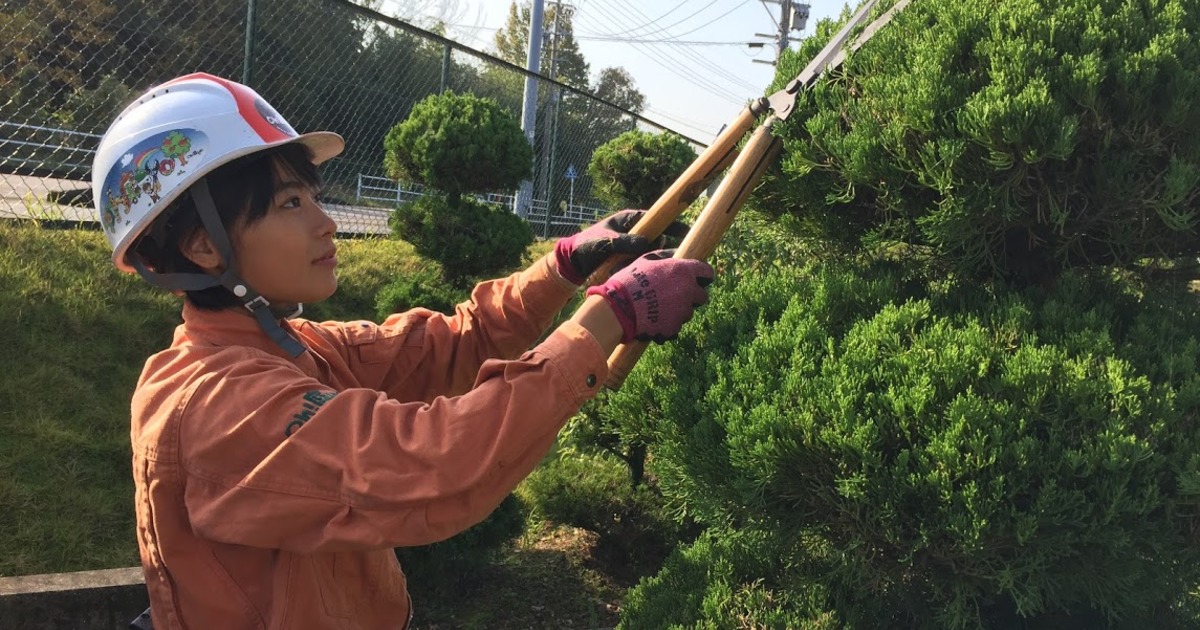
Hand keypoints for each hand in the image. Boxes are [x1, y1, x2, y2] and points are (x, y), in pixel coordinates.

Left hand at [553, 209, 687, 284]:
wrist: (573, 262)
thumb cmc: (587, 245)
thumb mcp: (604, 241)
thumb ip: (624, 241)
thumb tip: (647, 242)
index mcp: (629, 219)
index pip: (655, 219)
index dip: (672, 224)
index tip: (686, 231)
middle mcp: (633, 232)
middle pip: (657, 236)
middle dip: (664, 246)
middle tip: (675, 255)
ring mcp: (632, 246)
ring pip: (651, 252)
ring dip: (653, 259)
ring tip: (657, 267)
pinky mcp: (629, 260)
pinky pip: (643, 263)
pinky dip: (645, 267)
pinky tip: (650, 275)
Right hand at [585, 250, 712, 343]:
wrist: (616, 308)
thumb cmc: (629, 281)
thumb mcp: (645, 260)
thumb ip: (664, 256)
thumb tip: (675, 252)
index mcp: (683, 271)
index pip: (707, 272)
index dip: (703, 276)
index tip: (700, 279)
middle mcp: (687, 291)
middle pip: (702, 296)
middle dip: (692, 297)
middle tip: (675, 296)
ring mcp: (682, 311)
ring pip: (688, 312)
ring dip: (678, 311)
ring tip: (657, 309)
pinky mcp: (675, 327)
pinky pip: (675, 326)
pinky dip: (667, 325)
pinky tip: (652, 320)